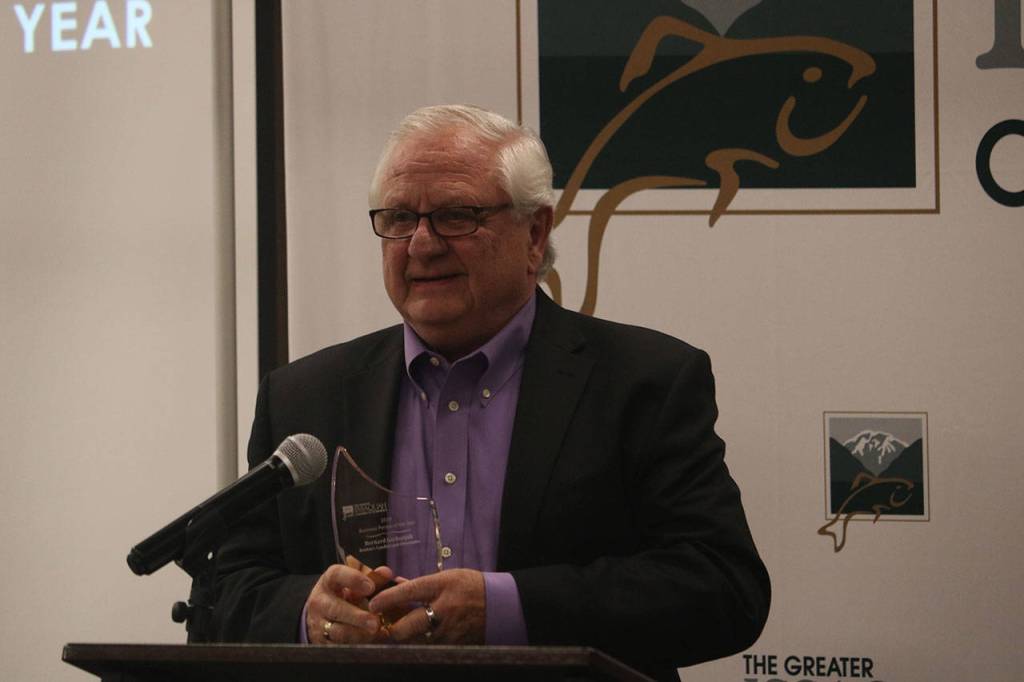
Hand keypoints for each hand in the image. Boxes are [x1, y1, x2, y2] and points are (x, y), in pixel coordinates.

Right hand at [305, 557, 393, 643]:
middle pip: (336, 608)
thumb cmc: (345, 592)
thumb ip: (372, 577)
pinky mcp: (321, 642)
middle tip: (375, 622)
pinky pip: (339, 646)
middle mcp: (320, 601)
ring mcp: (319, 623)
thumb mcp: (356, 581)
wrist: (323, 614)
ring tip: (376, 633)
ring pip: (338, 632)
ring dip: (359, 634)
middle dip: (357, 617)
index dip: (354, 580)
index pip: (337, 575)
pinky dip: (357, 645)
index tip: (370, 587)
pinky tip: (371, 641)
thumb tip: (386, 573)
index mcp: (329, 581)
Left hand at [368, 568, 485, 643]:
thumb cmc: (472, 587)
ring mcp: (449, 631)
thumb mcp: (447, 578)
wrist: (501, 605)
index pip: (409, 592)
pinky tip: (421, 637)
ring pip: (415, 641)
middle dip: (392, 629)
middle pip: (406, 627)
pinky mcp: (454, 646)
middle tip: (384, 626)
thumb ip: (420, 584)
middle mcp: (444, 609)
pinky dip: (422, 643)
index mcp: (442, 586)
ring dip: (406, 638)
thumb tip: (397, 584)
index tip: (373, 604)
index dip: (387, 599)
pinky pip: (430, 648)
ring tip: (402, 631)